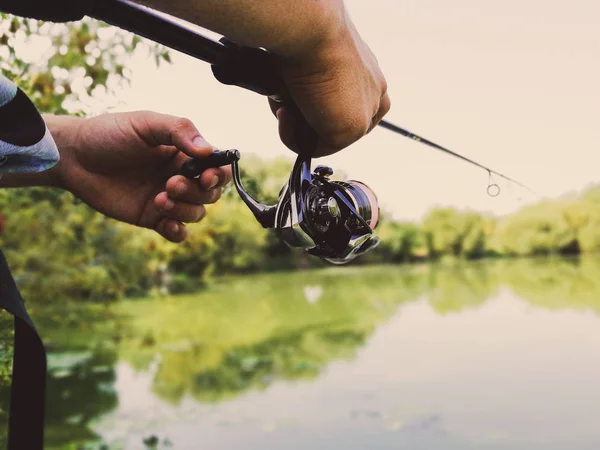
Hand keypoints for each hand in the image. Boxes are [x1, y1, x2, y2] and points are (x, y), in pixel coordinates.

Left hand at [46, 111, 231, 241]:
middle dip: (197, 192)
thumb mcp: (145, 124)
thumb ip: (179, 131)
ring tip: (159, 199)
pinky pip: (177, 232)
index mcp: (184, 153)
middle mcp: (180, 176)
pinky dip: (177, 231)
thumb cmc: (109, 134)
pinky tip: (164, 222)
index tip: (206, 175)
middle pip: (210, 193)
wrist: (74, 158)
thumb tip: (208, 150)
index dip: (218, 174)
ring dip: (184, 210)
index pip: (216, 167)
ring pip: (196, 213)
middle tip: (170, 184)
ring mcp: (167, 198)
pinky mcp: (151, 217)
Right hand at [270, 14, 390, 156]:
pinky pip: (315, 148)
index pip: (349, 107)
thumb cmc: (308, 36)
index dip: (317, 113)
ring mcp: (366, 115)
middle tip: (286, 105)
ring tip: (284, 105)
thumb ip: (314, 87)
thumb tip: (292, 106)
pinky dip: (292, 136)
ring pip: (325, 138)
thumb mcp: (314, 63)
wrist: (313, 31)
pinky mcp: (350, 130)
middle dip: (306, 121)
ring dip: (297, 127)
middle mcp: (374, 95)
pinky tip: (285, 113)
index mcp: (369, 77)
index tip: (294, 104)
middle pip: (336, 125)